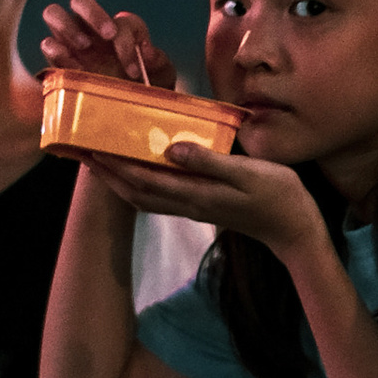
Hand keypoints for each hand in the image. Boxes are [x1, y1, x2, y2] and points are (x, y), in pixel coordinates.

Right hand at [37, 0, 174, 87]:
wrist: (127, 112)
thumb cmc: (144, 89)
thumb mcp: (160, 77)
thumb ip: (159, 63)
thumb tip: (148, 54)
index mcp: (121, 31)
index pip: (125, 21)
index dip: (132, 36)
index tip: (142, 59)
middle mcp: (92, 30)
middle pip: (80, 0)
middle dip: (93, 13)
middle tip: (108, 35)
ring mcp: (71, 42)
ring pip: (53, 13)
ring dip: (67, 26)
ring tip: (85, 46)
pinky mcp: (58, 61)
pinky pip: (48, 45)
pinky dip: (57, 52)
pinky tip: (76, 68)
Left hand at [76, 143, 332, 265]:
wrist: (294, 230)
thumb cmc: (278, 197)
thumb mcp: (248, 173)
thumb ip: (210, 161)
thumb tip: (171, 148)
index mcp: (195, 193)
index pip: (143, 179)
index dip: (114, 164)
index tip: (90, 147)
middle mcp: (188, 203)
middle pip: (135, 191)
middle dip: (107, 174)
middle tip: (82, 154)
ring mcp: (194, 207)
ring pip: (145, 197)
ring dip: (120, 181)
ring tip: (101, 162)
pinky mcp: (202, 206)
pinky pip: (160, 197)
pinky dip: (141, 185)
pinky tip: (139, 172)